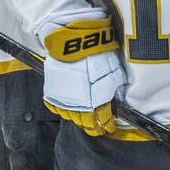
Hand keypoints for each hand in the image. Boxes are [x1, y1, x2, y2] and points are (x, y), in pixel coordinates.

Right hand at [39, 14, 125, 136]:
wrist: (76, 40)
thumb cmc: (98, 53)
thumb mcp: (114, 71)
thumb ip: (114, 87)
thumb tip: (117, 97)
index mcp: (96, 101)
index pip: (102, 120)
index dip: (107, 125)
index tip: (110, 127)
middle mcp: (79, 104)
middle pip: (86, 122)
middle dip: (93, 127)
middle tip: (98, 129)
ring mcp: (64, 98)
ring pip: (71, 117)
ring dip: (79, 121)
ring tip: (84, 124)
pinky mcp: (52, 90)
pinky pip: (55, 106)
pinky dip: (61, 110)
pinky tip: (66, 111)